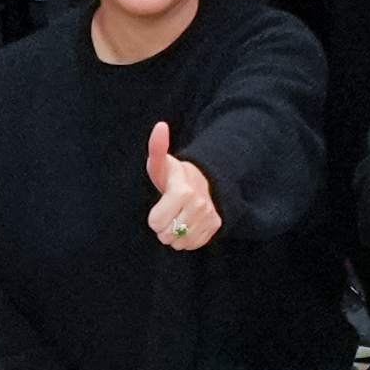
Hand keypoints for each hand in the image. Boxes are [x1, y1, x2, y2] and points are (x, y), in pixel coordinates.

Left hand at [142, 121, 221, 249]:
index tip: (158, 207)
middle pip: (166, 234)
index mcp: (182, 190)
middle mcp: (198, 204)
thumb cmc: (174, 175)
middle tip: (168, 212)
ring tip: (177, 217)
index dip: (153, 218)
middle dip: (162, 227)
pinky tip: (187, 224)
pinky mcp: (215, 225)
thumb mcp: (161, 163)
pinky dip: (186, 239)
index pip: (156, 222)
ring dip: (174, 234)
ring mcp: (209, 215)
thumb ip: (157, 147)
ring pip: (179, 242)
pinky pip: (193, 244)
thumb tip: (160, 125)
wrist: (201, 181)